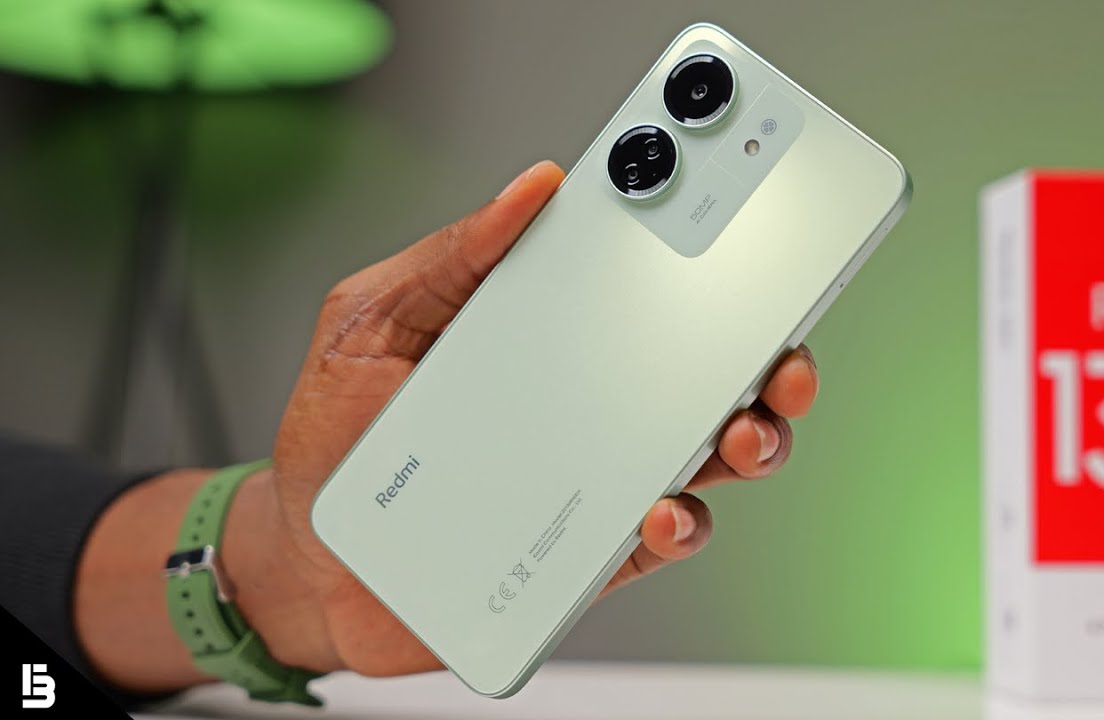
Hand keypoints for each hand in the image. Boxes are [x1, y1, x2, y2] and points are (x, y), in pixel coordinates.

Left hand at [246, 161, 820, 676]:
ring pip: (711, 452)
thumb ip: (451, 258)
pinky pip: (666, 536)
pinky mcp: (595, 551)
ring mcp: (601, 477)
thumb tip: (529, 190)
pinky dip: (682, 523)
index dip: (704, 258)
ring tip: (737, 433)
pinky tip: (659, 510)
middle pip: (708, 372)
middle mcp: (592, 402)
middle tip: (777, 352)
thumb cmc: (339, 437)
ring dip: (750, 438)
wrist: (313, 561)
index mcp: (550, 336)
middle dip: (768, 356)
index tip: (739, 232)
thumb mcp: (371, 321)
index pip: (644, 290)